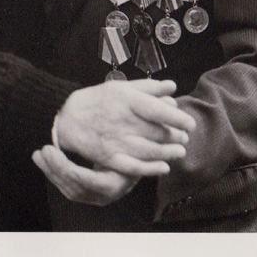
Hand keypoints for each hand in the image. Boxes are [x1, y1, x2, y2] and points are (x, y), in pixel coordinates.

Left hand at [32, 145, 138, 205]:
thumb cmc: (134, 142)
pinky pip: (69, 188)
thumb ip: (118, 135)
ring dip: (52, 172)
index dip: (67, 167)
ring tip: (38, 154)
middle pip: (76, 187)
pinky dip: (55, 174)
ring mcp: (98, 196)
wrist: (139, 155)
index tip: (50, 149)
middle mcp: (109, 194)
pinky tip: (44, 160)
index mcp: (120, 181)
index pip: (90, 181)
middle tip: (42, 150)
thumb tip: (134, 122)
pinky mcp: (89, 193)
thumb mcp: (128, 139)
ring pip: (70, 189)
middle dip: (55, 169)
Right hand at [54, 79, 194, 176]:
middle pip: (157, 132)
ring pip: (150, 150)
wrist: (67, 118)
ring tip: (180, 151)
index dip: (177, 117)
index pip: (157, 109)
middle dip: (175, 136)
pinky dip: (151, 169)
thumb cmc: (97, 101)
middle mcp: (121, 120)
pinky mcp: (109, 157)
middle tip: (183, 137)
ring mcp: (115, 141)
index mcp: (125, 99)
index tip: (190, 123)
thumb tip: (172, 87)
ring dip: (169, 152)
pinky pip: (133, 167)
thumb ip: (147, 87)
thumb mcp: (120, 87)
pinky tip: (163, 167)